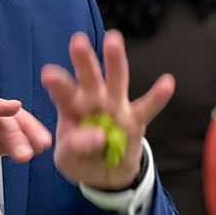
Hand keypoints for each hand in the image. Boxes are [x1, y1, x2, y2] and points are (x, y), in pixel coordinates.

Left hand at [41, 30, 174, 190]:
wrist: (105, 174)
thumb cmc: (81, 159)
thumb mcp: (67, 160)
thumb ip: (74, 148)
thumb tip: (99, 136)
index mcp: (72, 108)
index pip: (64, 94)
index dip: (58, 84)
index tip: (48, 73)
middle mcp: (94, 100)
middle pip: (89, 78)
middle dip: (84, 60)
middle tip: (78, 41)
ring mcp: (117, 107)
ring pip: (117, 81)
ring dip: (115, 61)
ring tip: (114, 40)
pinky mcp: (136, 120)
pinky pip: (147, 107)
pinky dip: (157, 97)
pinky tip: (167, 82)